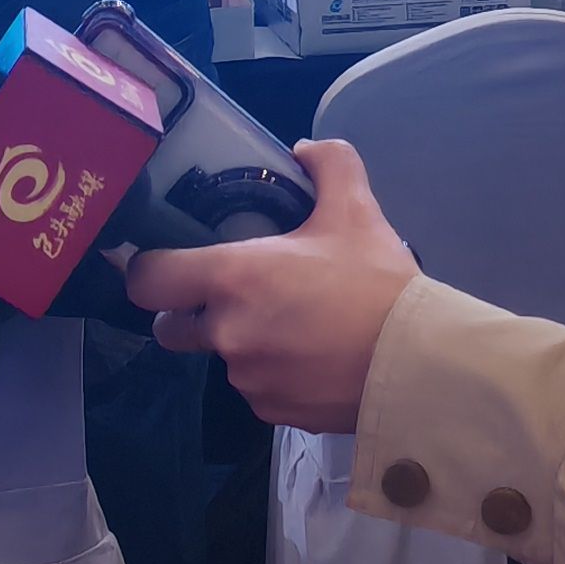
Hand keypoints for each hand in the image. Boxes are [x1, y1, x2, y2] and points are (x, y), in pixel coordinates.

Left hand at [122, 139, 418, 434]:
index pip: (148, 279)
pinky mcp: (272, 414)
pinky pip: (256, 390)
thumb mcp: (356, 210)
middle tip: (232, 296)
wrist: (416, 364)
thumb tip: (304, 150)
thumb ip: (328, 164)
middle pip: (171, 328)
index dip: (148, 270)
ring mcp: (246, 378)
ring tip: (293, 327)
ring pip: (221, 358)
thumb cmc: (377, 284)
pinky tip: (310, 360)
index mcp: (233, 277)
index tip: (168, 263)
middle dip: (189, 313)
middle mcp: (226, 332)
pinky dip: (273, 375)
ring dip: (241, 343)